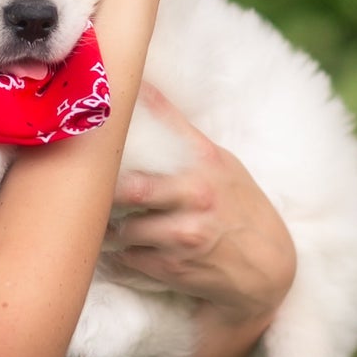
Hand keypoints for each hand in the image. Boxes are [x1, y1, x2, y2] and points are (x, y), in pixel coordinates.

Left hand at [106, 83, 296, 332]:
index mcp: (204, 162)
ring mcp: (183, 235)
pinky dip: (121, 253)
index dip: (122, 121)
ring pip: (121, 228)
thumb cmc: (238, 206)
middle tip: (89, 189)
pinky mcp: (172, 267)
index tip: (97, 115)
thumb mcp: (220, 163)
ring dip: (109, 227)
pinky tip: (128, 247)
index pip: (158, 129)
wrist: (268, 266)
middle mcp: (195, 195)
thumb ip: (181, 135)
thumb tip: (144, 89)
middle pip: (129, 189)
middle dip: (103, 191)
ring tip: (108, 221)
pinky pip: (127, 257)